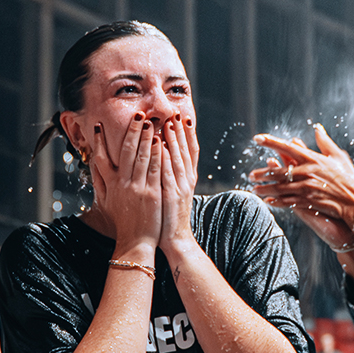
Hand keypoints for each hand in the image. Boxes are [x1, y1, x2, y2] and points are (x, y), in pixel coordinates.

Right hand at [86, 113, 162, 252]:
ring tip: (149, 121)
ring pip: (141, 157)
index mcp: (110, 185)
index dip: (98, 141)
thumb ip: (100, 182)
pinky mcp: (152, 194)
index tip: (97, 125)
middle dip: (131, 131)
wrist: (135, 242)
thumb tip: (92, 164)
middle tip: (136, 114)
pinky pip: (155, 170)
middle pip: (125, 152)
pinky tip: (160, 142)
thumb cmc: (122, 222)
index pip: (100, 158)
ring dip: (145, 137)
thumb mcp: (106, 202)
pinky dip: (157, 155)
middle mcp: (122, 184)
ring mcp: (137, 188)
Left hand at [157, 114, 199, 251]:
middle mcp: (187, 180)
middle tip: (176, 112)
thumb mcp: (173, 191)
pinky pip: (169, 175)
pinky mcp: (171, 197)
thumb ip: (171, 174)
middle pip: (186, 150)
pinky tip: (162, 148)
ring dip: (174, 141)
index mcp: (187, 178)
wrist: (175, 240)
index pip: (190, 151)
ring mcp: (180, 188)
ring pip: (178, 159)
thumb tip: (166, 155)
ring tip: (169, 123)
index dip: (188, 133)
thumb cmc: (170, 216)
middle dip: (181, 130)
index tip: (183, 117)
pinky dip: (166, 160)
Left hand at [249, 124, 353, 247]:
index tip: (257, 138)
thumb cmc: (349, 179)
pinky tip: (268, 202)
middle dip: (263, 173)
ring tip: (254, 189)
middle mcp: (309, 172)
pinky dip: (277, 202)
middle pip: (280, 171)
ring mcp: (308, 188)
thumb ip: (325, 142)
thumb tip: (317, 127)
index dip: (271, 142)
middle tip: (250, 175)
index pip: (288, 147)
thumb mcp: (339, 157)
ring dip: (266, 189)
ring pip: (281, 188)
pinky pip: (289, 202)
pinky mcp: (309, 202)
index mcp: (314, 159)